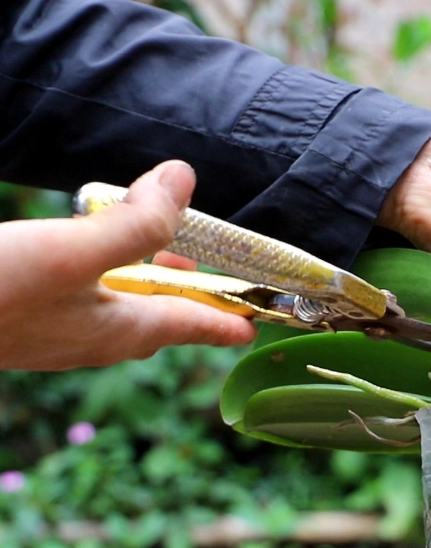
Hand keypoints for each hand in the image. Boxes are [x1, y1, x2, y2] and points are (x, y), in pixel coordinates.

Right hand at [0, 161, 255, 370]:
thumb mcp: (75, 252)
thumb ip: (136, 222)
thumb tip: (184, 181)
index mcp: (122, 331)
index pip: (192, 324)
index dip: (227, 320)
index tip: (255, 326)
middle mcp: (96, 339)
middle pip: (161, 314)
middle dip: (190, 292)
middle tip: (213, 269)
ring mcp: (62, 334)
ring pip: (123, 305)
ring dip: (148, 275)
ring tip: (161, 244)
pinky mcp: (32, 320)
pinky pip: (88, 298)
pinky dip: (106, 272)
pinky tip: (91, 250)